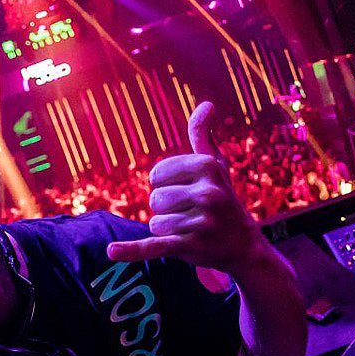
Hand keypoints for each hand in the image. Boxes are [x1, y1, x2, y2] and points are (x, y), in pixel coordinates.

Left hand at [108, 102, 266, 274]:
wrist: (242, 245)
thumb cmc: (222, 197)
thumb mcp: (215, 165)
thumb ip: (203, 135)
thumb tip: (207, 104)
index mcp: (208, 166)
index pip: (157, 174)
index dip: (167, 185)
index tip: (189, 192)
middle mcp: (208, 193)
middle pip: (155, 198)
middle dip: (167, 209)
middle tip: (192, 214)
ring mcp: (200, 222)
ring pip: (154, 222)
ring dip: (167, 228)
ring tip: (191, 229)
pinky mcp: (189, 247)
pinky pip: (153, 246)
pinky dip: (131, 251)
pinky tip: (112, 251)